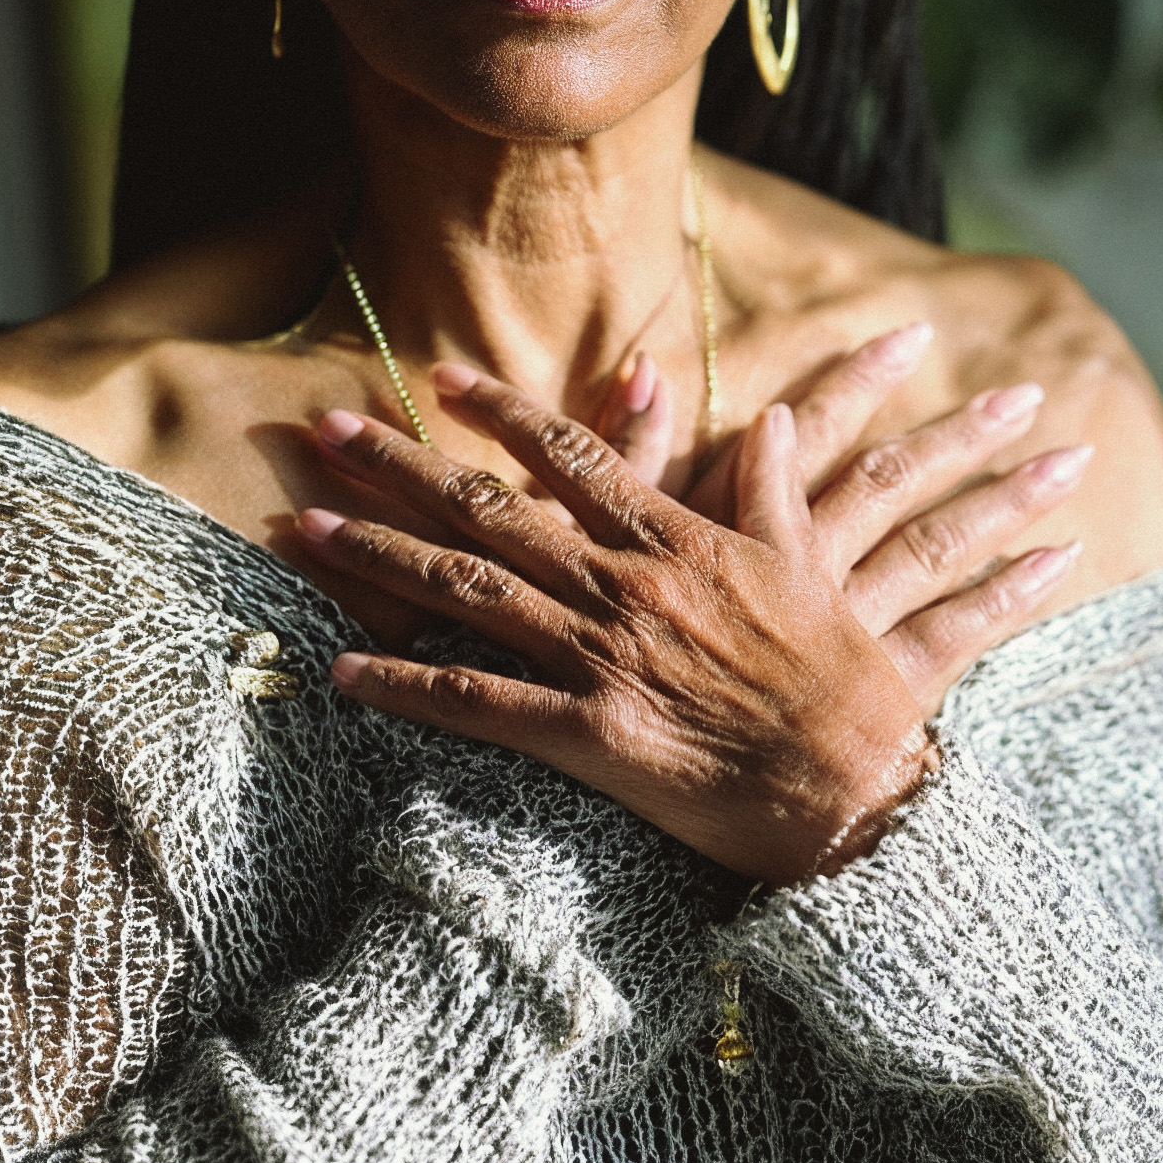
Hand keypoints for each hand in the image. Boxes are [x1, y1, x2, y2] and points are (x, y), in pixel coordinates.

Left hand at [294, 352, 1080, 886]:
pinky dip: (405, 684)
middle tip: (326, 431)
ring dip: (381, 556)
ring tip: (308, 526)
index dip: (498, 413)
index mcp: (674, 541)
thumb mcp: (810, 566)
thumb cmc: (839, 681)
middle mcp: (624, 587)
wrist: (854, 784)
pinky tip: (344, 670)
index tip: (438, 378)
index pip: (570, 456)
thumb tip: (771, 415)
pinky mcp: (587, 735)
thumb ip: (775, 489)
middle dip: (401, 467)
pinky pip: (478, 703)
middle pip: (491, 511)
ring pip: (469, 591)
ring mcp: (601, 658)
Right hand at [594, 325, 1088, 708]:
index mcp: (737, 526)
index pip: (811, 435)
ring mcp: (844, 630)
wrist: (627, 779)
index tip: (915, 335)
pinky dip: (1011, 595)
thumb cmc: (595, 667)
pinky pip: (955, 635)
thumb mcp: (584, 548)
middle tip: (1029, 394)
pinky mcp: (873, 695)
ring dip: (1007, 500)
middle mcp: (803, 567)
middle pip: (893, 485)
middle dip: (960, 436)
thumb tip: (646, 364)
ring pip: (937, 547)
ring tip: (1073, 460)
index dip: (860, 383)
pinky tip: (1062, 560)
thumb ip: (622, 455)